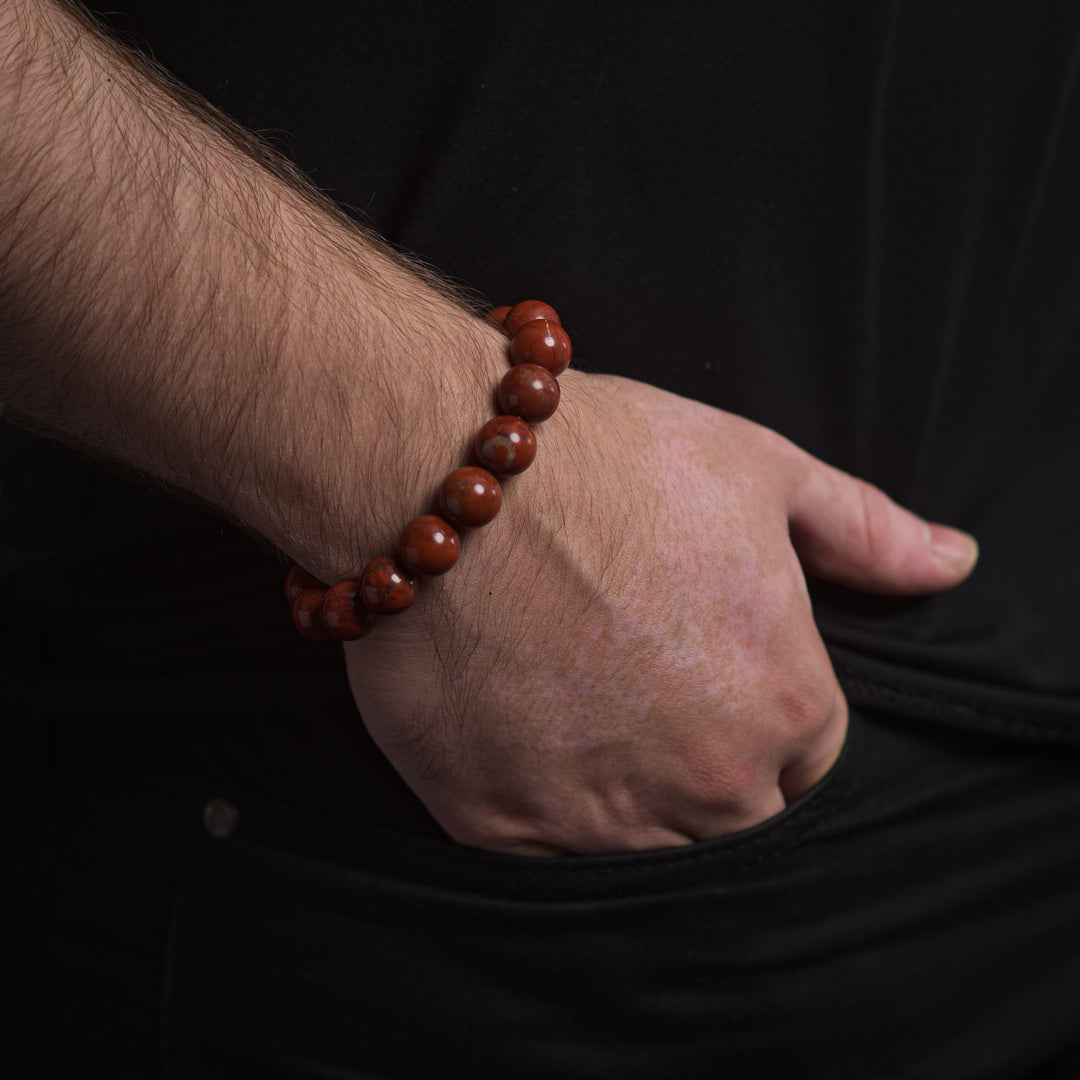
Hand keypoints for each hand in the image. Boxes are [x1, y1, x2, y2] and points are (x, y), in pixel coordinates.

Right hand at [344, 372, 977, 855]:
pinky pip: (544, 842)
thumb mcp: (762, 473)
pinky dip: (536, 791)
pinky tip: (515, 713)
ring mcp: (599, 818)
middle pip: (732, 808)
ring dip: (620, 780)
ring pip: (642, 837)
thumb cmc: (611, 463)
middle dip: (702, 752)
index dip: (763, 702)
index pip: (808, 753)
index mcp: (785, 707)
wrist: (447, 472)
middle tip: (632, 669)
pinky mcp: (500, 825)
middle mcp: (706, 785)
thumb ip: (867, 533)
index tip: (705, 658)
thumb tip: (950, 563)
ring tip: (570, 685)